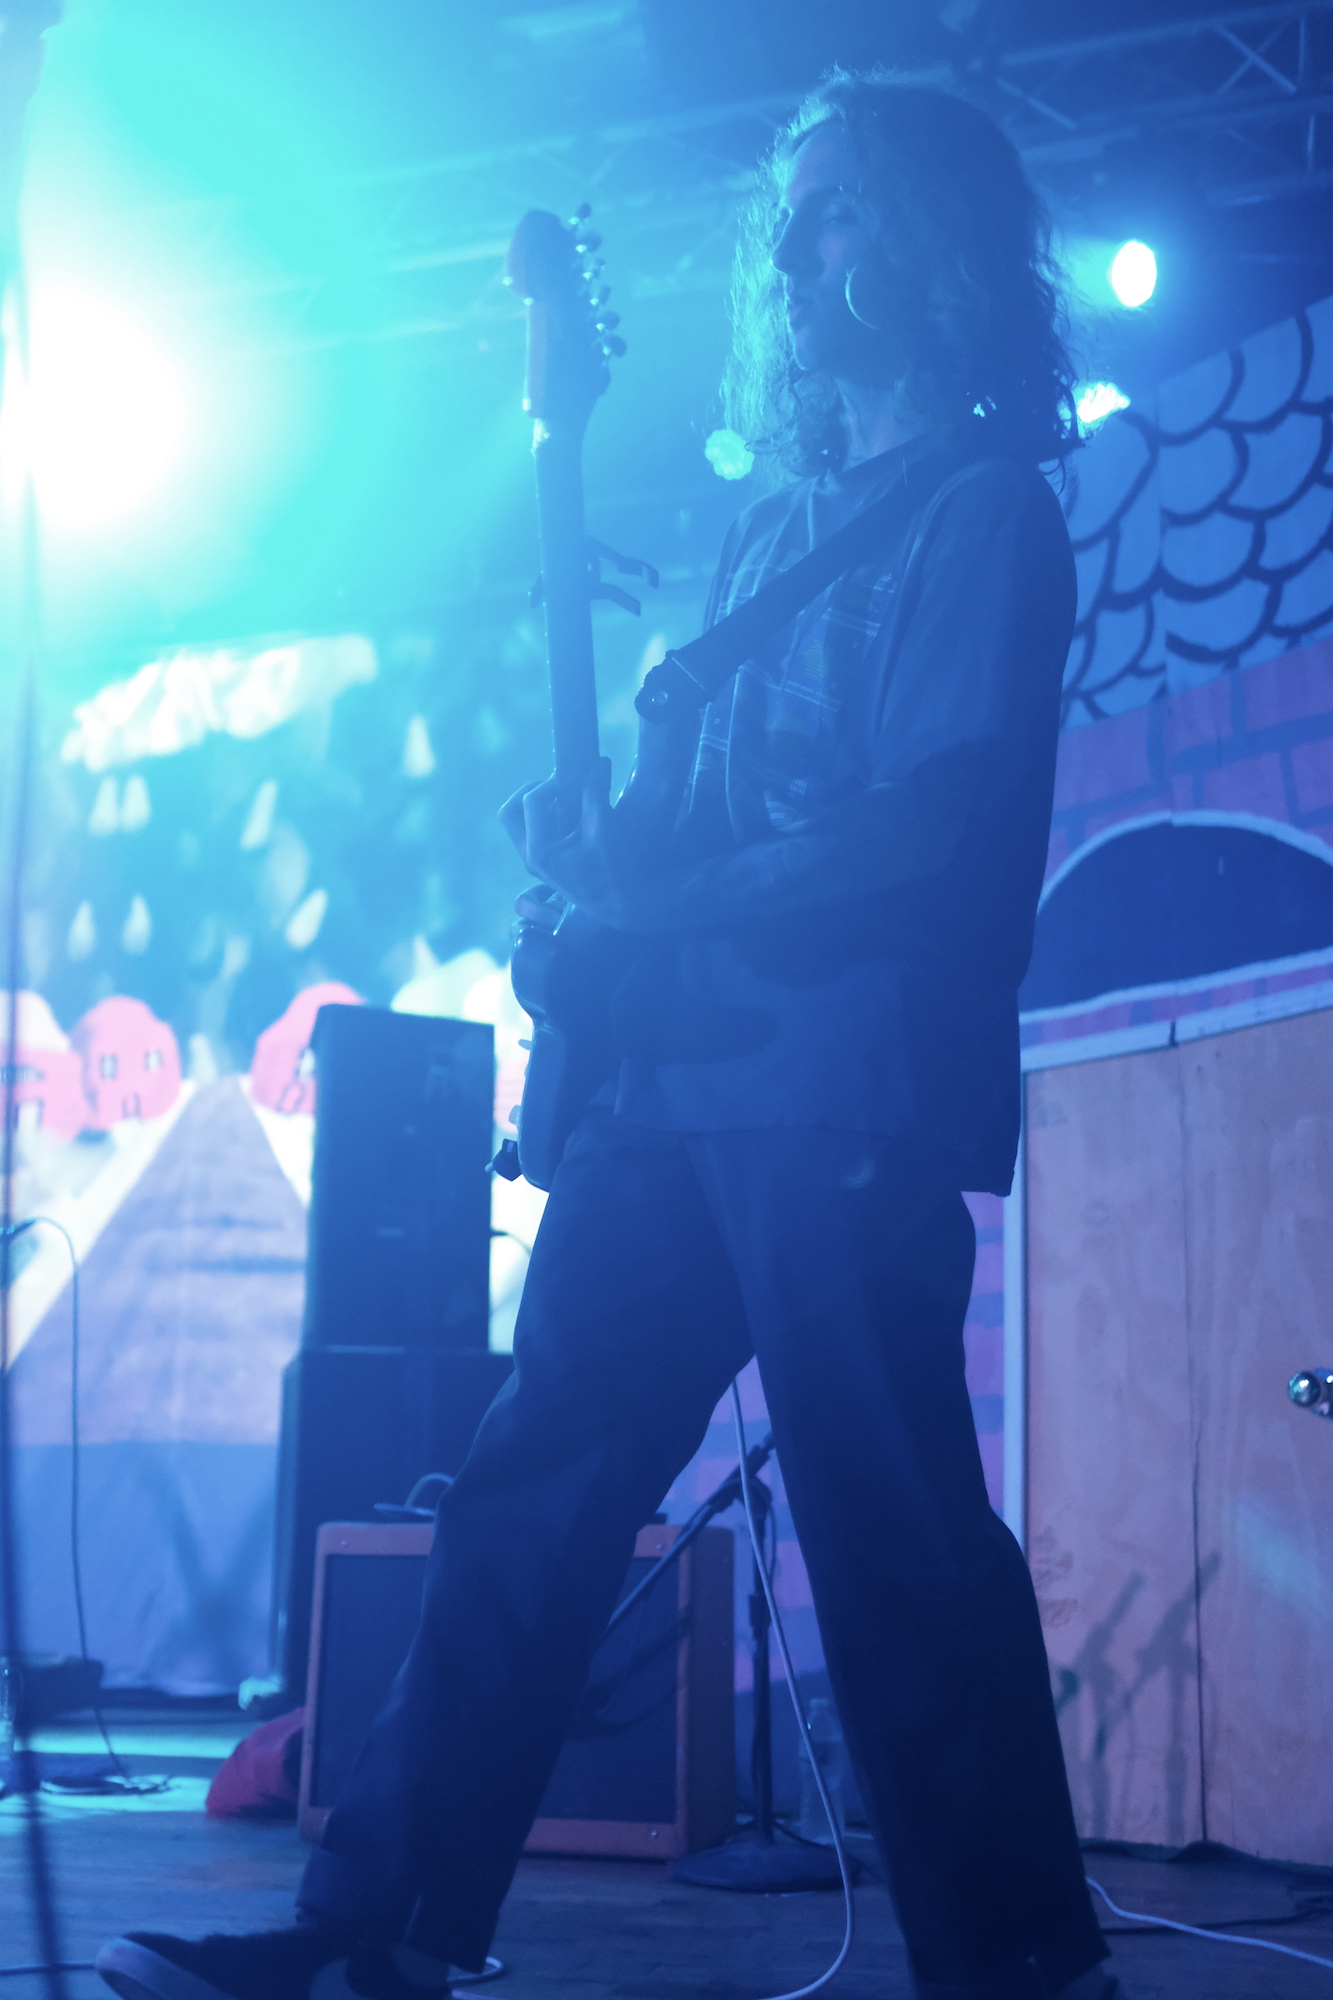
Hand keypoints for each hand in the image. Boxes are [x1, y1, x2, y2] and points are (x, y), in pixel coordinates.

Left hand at [500, 760, 660, 930]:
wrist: (623, 906)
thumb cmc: (614, 872)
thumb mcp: (604, 831)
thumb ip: (596, 795)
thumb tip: (598, 763)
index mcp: (540, 850)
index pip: (532, 801)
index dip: (552, 781)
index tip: (575, 775)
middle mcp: (531, 857)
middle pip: (510, 813)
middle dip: (530, 791)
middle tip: (556, 783)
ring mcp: (536, 863)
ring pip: (519, 824)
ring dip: (539, 805)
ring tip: (568, 799)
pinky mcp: (546, 865)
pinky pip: (535, 833)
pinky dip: (548, 818)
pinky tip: (574, 816)